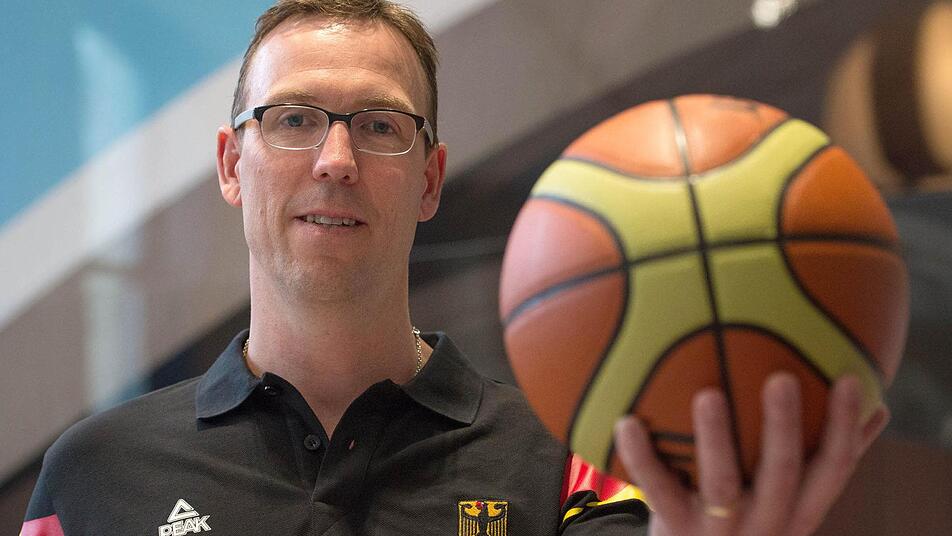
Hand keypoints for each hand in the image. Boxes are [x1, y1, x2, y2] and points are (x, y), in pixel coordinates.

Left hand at [614, 373, 888, 535]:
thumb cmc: (744, 521)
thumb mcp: (787, 498)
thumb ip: (820, 457)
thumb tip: (876, 406)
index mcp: (799, 509)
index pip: (834, 467)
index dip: (846, 427)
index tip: (851, 379)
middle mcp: (767, 522)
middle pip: (782, 472)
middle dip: (785, 426)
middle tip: (781, 377)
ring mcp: (720, 529)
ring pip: (722, 483)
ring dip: (716, 438)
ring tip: (708, 394)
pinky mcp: (676, 530)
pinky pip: (656, 488)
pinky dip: (640, 455)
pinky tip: (625, 420)